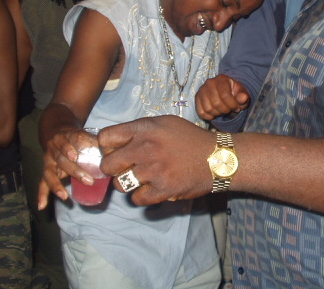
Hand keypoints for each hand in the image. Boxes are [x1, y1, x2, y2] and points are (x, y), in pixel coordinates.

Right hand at [37, 128, 98, 209]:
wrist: (58, 134)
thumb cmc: (76, 137)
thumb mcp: (83, 134)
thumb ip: (95, 141)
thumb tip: (113, 150)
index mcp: (62, 138)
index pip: (63, 142)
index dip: (67, 148)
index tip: (75, 156)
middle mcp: (53, 150)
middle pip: (61, 160)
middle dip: (74, 171)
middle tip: (88, 180)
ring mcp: (48, 161)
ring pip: (49, 173)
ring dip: (56, 185)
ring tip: (64, 196)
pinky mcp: (46, 171)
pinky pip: (42, 184)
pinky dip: (42, 195)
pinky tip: (42, 206)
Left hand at [98, 115, 214, 205]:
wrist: (218, 157)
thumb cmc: (190, 139)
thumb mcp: (165, 123)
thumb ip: (140, 130)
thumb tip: (115, 142)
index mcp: (145, 128)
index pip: (106, 137)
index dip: (107, 147)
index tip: (115, 151)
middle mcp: (146, 147)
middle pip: (107, 164)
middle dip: (113, 168)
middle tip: (125, 169)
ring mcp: (154, 170)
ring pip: (120, 184)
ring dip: (128, 184)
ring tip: (142, 179)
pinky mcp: (162, 189)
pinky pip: (137, 199)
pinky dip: (143, 197)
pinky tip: (153, 189)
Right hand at [195, 74, 249, 120]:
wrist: (226, 93)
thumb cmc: (235, 94)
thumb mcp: (241, 94)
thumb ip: (243, 96)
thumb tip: (243, 98)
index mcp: (221, 79)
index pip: (225, 95)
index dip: (232, 105)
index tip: (237, 108)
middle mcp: (209, 83)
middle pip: (216, 103)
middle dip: (225, 110)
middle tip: (229, 110)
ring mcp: (201, 91)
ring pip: (208, 109)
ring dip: (218, 113)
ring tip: (223, 111)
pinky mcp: (197, 98)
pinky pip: (201, 112)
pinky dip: (209, 116)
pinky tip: (215, 113)